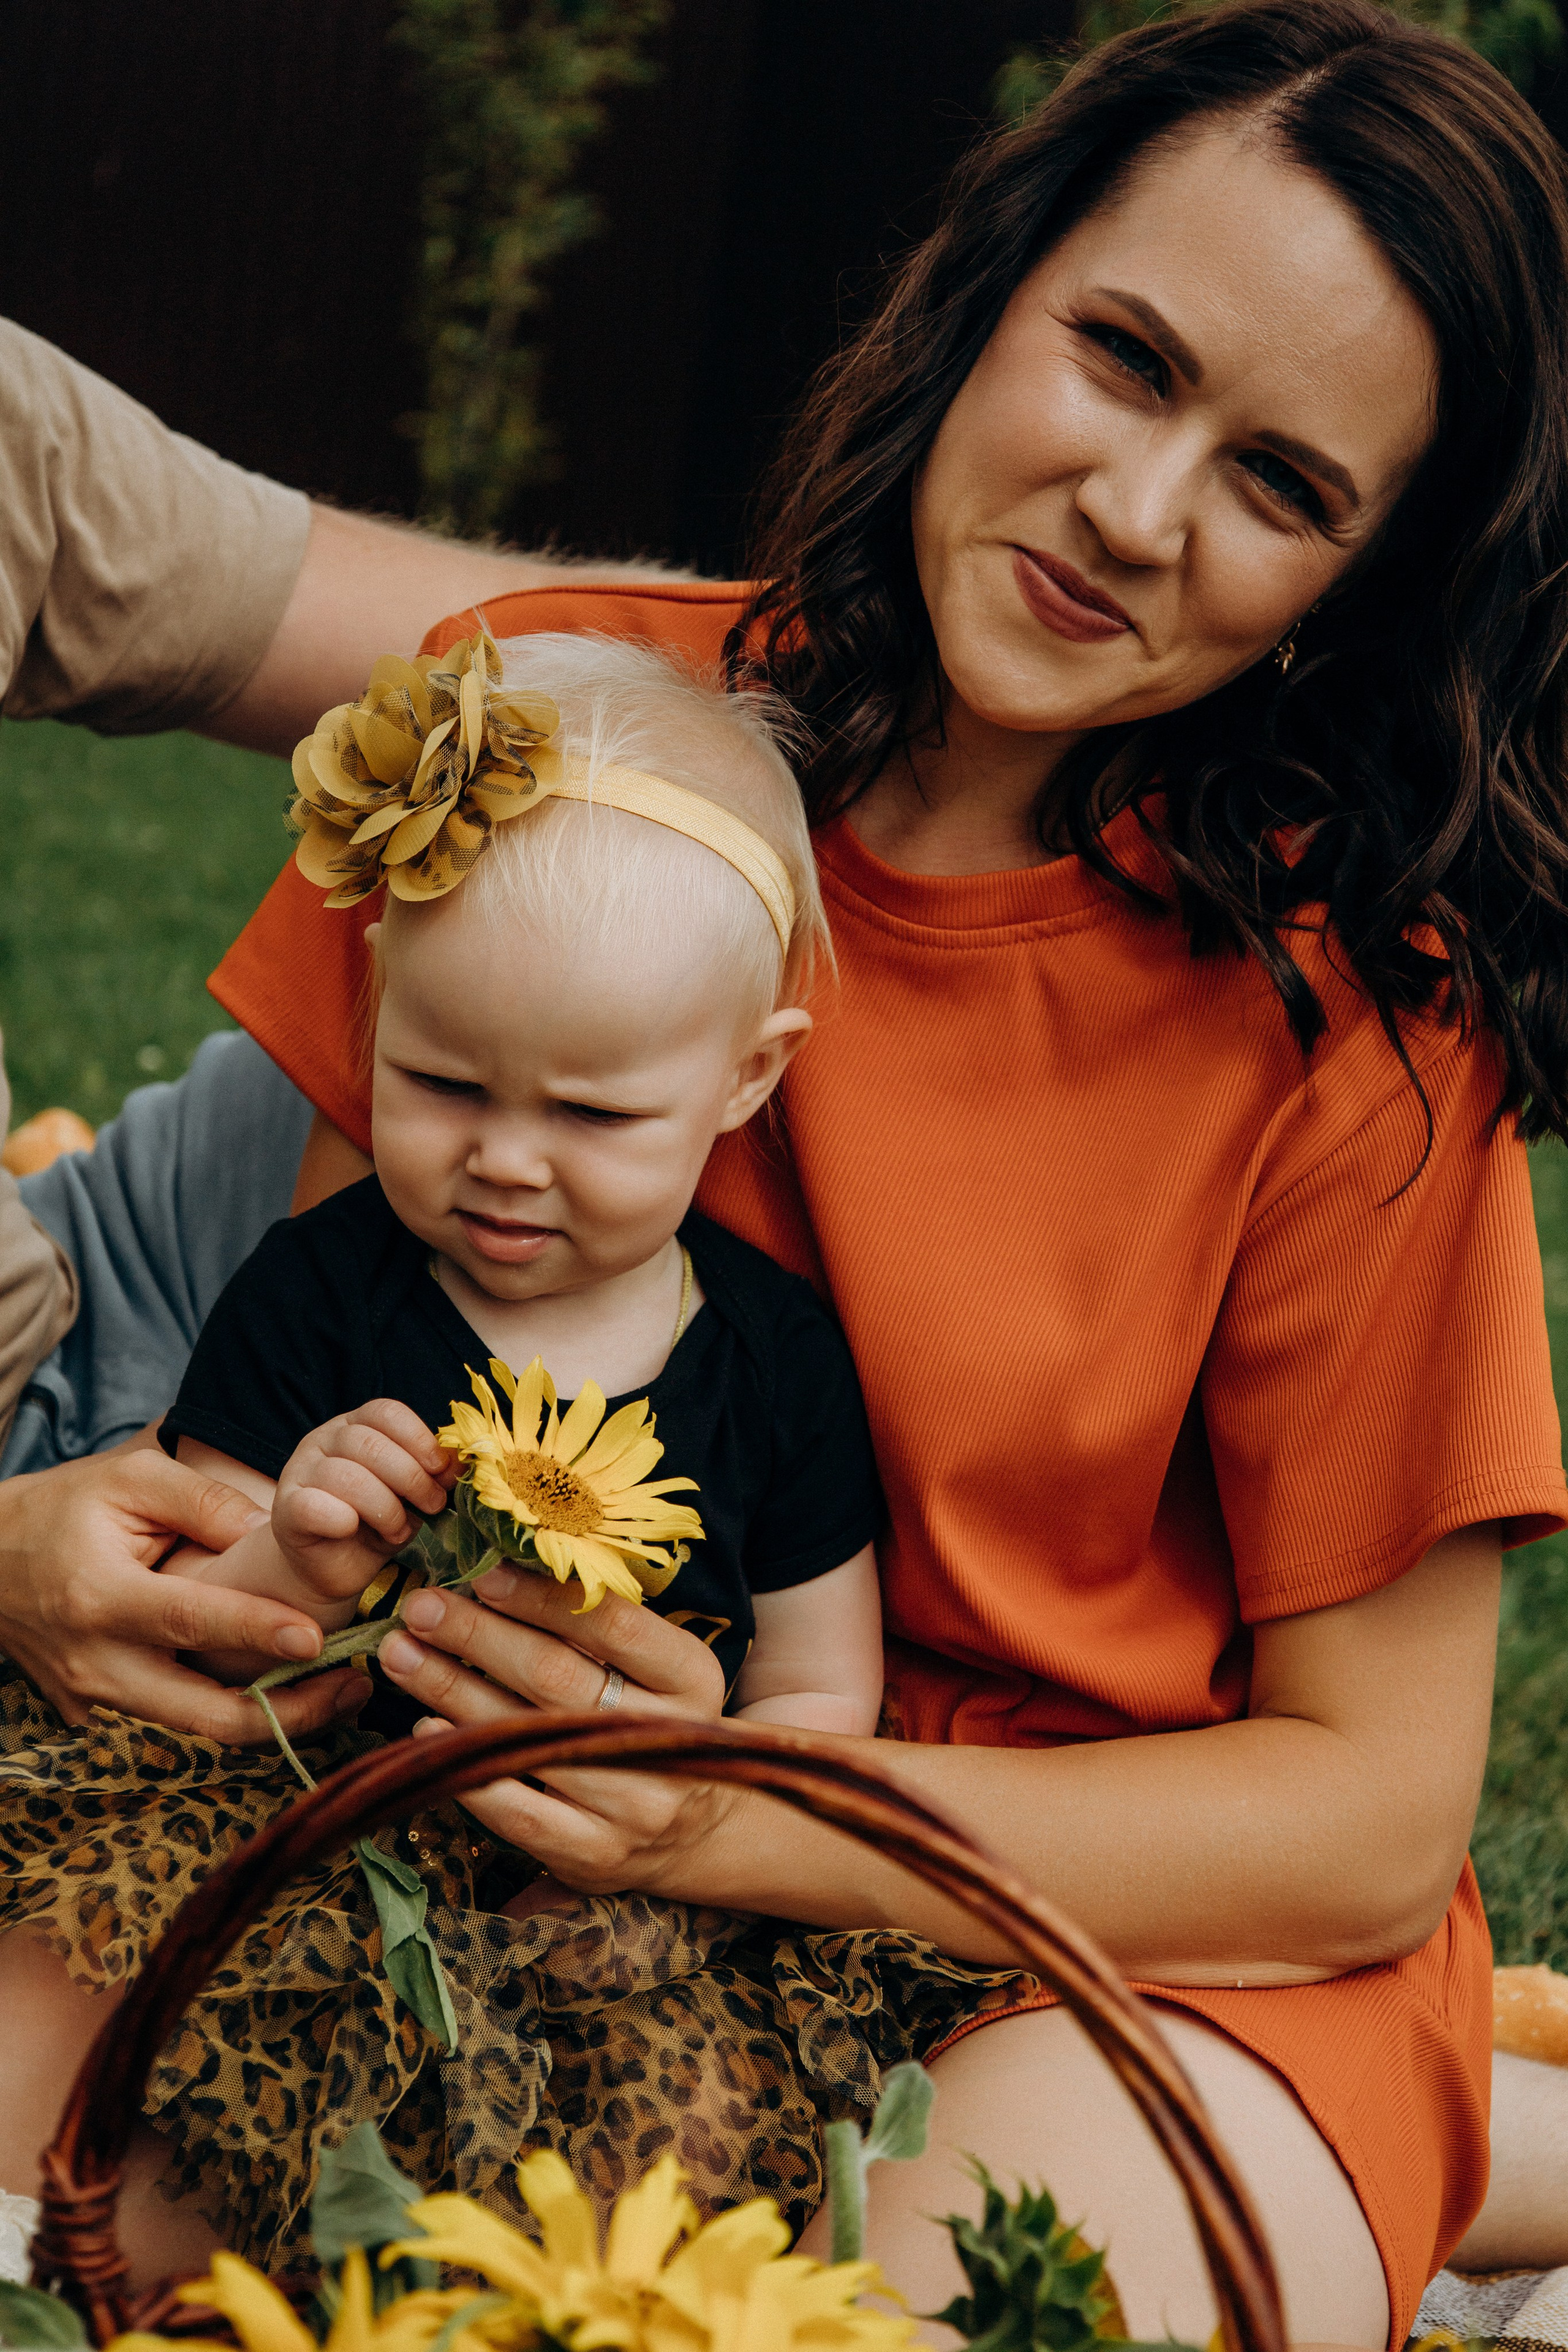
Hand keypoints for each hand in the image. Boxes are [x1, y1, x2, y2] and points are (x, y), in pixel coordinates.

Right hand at [0, 1450, 371, 1740]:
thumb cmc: (64, 1510)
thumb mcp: (130, 1480)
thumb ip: (203, 1501)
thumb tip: (272, 1531)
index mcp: (102, 1597)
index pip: (190, 1620)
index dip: (255, 1631)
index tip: (316, 1638)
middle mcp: (97, 1663)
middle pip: (202, 1714)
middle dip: (287, 1713)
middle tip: (356, 1686)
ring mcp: (94, 1699)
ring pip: (196, 1729)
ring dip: (271, 1718)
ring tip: (339, 1691)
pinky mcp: (96, 1715)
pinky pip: (172, 1722)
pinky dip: (227, 1713)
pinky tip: (280, 1691)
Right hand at [272, 1400, 451, 1606]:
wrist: (334, 1567)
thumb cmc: (376, 1524)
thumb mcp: (410, 1496)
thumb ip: (429, 1475)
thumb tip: (459, 1462)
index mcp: (355, 1426)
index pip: (386, 1412)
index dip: (419, 1439)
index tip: (441, 1470)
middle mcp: (324, 1440)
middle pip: (369, 1444)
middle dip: (410, 1477)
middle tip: (432, 1506)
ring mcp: (300, 1472)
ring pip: (347, 1476)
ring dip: (384, 1507)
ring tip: (398, 1531)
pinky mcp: (285, 1510)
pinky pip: (313, 1505)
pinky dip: (341, 1518)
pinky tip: (354, 1530)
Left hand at [378, 1567, 738, 1896]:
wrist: (696, 1833)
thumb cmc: (655, 1723)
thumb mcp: (656, 1670)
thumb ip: (597, 1628)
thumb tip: (501, 1572)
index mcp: (691, 1679)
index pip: (614, 1626)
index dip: (543, 1598)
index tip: (484, 1575)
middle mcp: (667, 1741)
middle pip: (557, 1677)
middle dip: (478, 1636)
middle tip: (420, 1608)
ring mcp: (632, 1804)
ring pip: (526, 1736)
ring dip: (451, 1689)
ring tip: (401, 1654)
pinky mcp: (592, 1854)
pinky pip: (514, 1809)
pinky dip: (465, 1762)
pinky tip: (424, 1729)